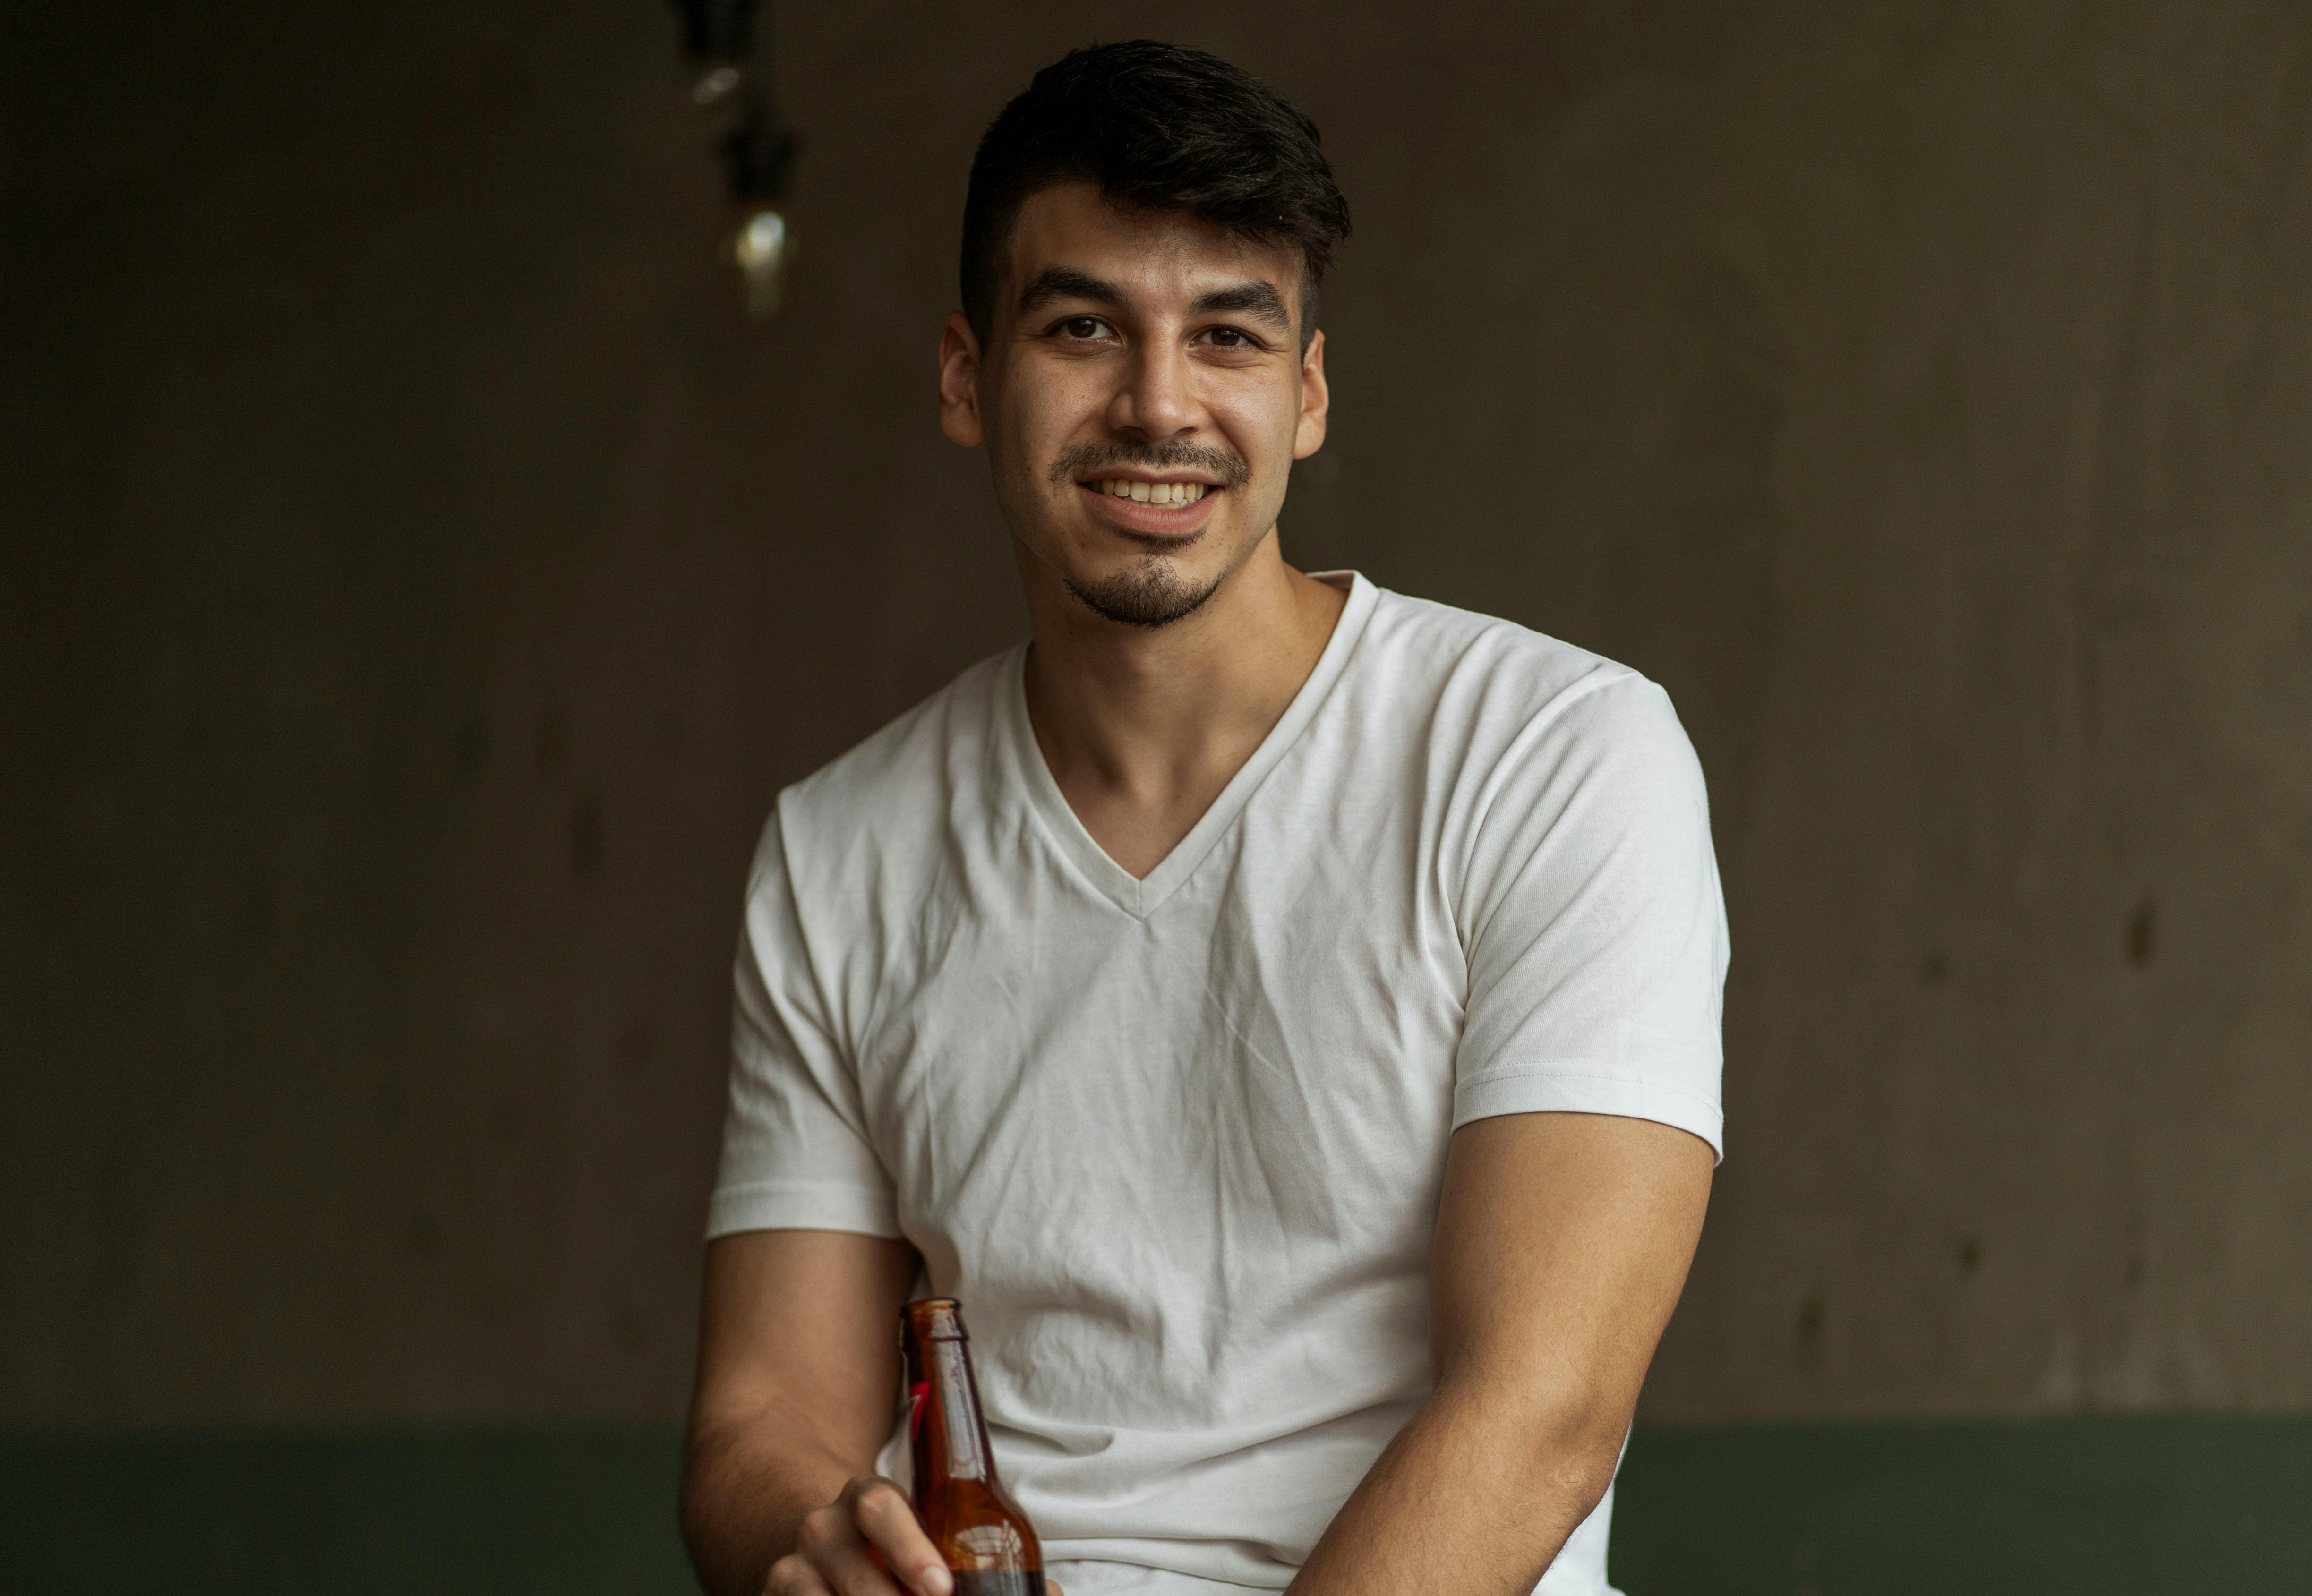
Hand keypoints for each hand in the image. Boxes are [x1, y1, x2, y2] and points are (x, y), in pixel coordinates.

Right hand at [765, 1477, 944, 1595]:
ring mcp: (791, 1567)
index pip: (881, 1509)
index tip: (941, 1589)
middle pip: (854, 1572)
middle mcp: (822, 1528)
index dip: (911, 1550)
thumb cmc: (893, 1548)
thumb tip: (1021, 1589)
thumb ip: (959, 1555)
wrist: (827, 1547)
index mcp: (866, 1499)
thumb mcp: (918, 1534)